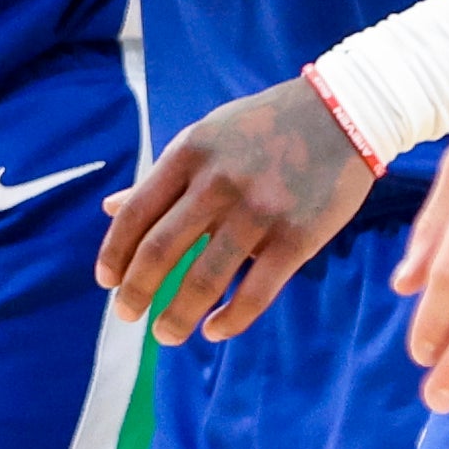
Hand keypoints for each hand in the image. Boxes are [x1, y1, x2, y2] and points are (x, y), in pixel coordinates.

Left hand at [96, 77, 373, 344]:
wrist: (342, 114)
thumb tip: (108, 208)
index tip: (106, 282)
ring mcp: (259, 212)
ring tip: (166, 335)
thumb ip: (160, 177)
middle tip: (127, 315)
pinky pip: (255, 294)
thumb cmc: (262, 127)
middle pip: (160, 251)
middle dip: (136, 292)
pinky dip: (229, 320)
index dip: (114, 254)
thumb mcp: (205, 137)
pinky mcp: (297, 238)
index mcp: (189, 153)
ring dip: (177, 316)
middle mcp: (218, 183)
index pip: (135, 213)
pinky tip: (213, 330)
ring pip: (204, 281)